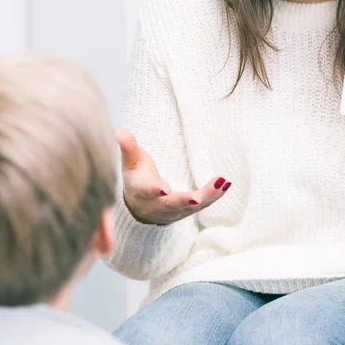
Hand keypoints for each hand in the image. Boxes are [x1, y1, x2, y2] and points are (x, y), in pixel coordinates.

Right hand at [115, 129, 231, 224]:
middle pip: (171, 204)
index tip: (164, 189)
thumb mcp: (131, 161)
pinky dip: (215, 196)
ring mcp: (172, 212)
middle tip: (197, 197)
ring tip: (222, 182)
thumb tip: (118, 131)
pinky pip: (202, 206)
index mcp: (140, 190)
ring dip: (208, 196)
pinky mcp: (186, 212)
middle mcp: (156, 205)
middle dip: (184, 201)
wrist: (140, 206)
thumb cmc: (136, 176)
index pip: (147, 191)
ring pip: (190, 207)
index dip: (155, 190)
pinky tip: (226, 184)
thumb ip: (128, 146)